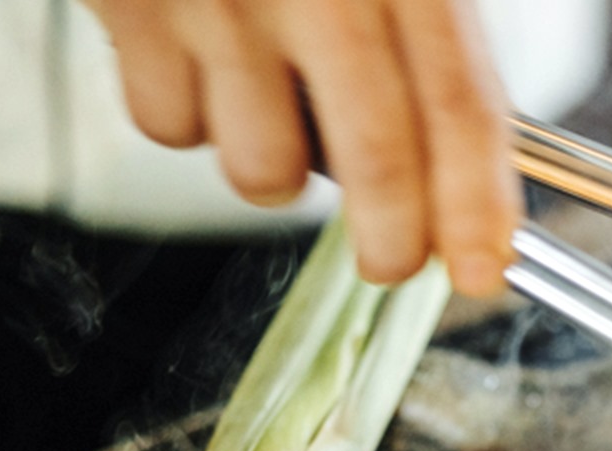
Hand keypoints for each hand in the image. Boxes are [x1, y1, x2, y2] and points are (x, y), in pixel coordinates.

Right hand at [88, 0, 520, 297]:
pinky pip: (167, 124)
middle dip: (392, 239)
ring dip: (277, 165)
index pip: (459, 105)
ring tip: (280, 107)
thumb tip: (471, 142)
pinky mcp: (126, 5)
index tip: (484, 265)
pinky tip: (205, 62)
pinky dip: (191, 118)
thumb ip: (436, 12)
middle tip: (394, 258)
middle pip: (375, 160)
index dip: (477, 203)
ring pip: (261, 167)